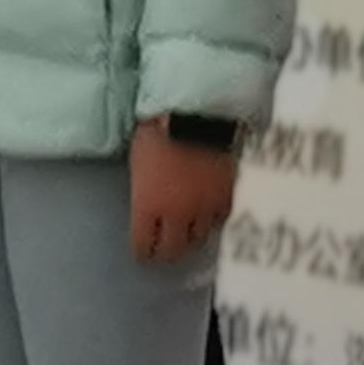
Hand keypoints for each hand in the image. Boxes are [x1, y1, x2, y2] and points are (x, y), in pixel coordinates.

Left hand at [129, 117, 237, 265]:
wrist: (196, 112)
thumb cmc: (158, 127)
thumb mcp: (138, 157)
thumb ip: (142, 184)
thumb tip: (144, 195)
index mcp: (147, 206)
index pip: (142, 245)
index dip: (141, 250)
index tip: (142, 251)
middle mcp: (175, 214)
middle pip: (171, 250)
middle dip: (165, 252)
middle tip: (163, 251)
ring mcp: (202, 207)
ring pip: (197, 239)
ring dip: (190, 238)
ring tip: (186, 236)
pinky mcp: (225, 195)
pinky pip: (219, 219)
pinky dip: (212, 220)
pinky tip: (208, 216)